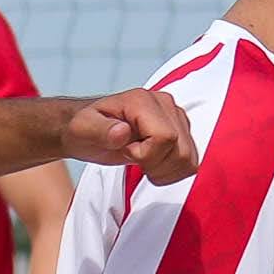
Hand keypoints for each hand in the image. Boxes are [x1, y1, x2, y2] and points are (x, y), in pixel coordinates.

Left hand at [62, 88, 196, 184]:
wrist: (88, 129)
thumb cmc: (84, 128)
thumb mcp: (83, 129)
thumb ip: (101, 130)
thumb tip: (122, 132)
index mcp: (143, 101)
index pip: (166, 137)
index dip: (147, 155)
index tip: (126, 151)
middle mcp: (165, 104)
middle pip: (181, 151)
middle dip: (156, 165)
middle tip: (133, 158)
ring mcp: (175, 117)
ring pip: (189, 159)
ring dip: (165, 171)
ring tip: (142, 162)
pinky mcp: (181, 131)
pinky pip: (191, 162)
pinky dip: (172, 172)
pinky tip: (153, 165)